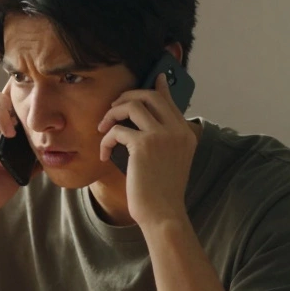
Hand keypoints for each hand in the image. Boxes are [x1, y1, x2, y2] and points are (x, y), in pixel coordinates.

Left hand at [96, 72, 197, 228]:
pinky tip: (103, 155)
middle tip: (112, 110)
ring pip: (132, 105)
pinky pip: (117, 130)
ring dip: (112, 114)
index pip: (169, 100)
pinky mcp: (143, 145)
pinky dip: (105, 140)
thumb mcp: (171, 161)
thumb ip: (164, 140)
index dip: (158, 87)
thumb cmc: (162, 192)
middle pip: (149, 95)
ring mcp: (161, 135)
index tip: (155, 76)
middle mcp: (177, 130)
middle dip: (126, 98)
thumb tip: (144, 125)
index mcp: (186, 133)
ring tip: (103, 129)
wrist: (163, 214)